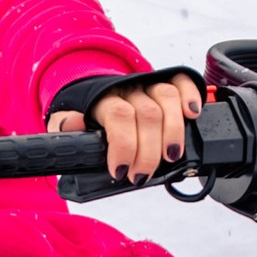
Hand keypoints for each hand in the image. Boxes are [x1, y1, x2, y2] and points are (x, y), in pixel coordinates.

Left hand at [47, 73, 204, 182]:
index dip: (125, 145)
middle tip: (142, 175)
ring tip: (170, 158)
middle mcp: (127, 88)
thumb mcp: (64, 127)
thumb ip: (66, 128)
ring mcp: (147, 84)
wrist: (91, 98)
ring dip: (173, 131)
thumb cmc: (83, 120)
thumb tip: (72, 124)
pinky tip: (191, 114)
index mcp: (101, 98)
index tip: (121, 171)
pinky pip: (180, 81)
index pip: (119, 115)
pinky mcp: (163, 83)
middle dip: (148, 151)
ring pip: (167, 98)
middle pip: (147, 114)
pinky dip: (190, 96)